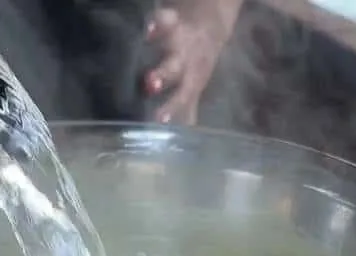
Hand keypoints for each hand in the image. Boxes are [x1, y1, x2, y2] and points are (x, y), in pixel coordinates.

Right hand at [143, 0, 243, 124]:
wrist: (208, 28)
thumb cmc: (197, 62)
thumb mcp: (193, 84)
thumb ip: (186, 108)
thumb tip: (185, 135)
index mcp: (190, 80)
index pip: (181, 96)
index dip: (171, 107)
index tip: (159, 120)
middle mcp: (185, 62)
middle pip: (173, 71)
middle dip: (162, 78)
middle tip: (149, 86)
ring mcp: (179, 42)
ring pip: (169, 48)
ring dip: (160, 51)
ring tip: (146, 68)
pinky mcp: (173, 22)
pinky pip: (166, 20)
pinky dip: (158, 22)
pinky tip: (148, 29)